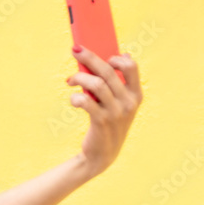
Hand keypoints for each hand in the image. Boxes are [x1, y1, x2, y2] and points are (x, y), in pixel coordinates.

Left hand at [66, 45, 142, 177]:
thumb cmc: (107, 123)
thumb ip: (116, 84)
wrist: (102, 154)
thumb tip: (120, 56)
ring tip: (69, 80)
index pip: (131, 66)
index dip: (116, 56)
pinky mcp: (101, 122)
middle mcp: (128, 102)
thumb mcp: (117, 104)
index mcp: (135, 94)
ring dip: (78, 77)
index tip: (102, 54)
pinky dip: (76, 97)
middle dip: (89, 57)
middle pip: (108, 71)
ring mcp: (116, 112)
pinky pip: (86, 101)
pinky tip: (73, 99)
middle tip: (74, 49)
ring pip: (96, 84)